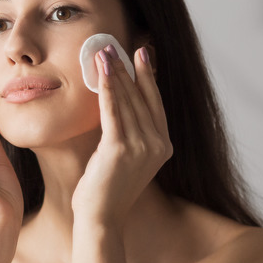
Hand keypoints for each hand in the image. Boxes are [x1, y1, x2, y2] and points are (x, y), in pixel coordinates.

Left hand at [71, 45, 171, 226]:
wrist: (100, 218)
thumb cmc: (105, 190)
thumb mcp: (122, 158)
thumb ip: (126, 134)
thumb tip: (117, 104)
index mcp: (163, 147)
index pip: (155, 103)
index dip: (148, 76)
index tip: (141, 53)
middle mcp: (158, 145)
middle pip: (143, 97)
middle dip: (129, 68)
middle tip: (118, 44)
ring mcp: (142, 147)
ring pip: (128, 100)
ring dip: (116, 73)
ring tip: (105, 51)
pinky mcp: (121, 149)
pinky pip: (113, 111)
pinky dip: (107, 88)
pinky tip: (101, 71)